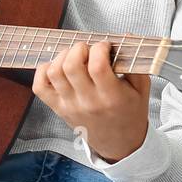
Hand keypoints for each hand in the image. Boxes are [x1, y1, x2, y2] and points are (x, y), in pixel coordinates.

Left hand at [32, 40, 151, 161]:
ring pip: (54, 72)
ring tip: (75, 56)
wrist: (119, 144)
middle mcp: (87, 102)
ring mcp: (69, 106)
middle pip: (71, 66)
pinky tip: (59, 68)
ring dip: (62, 56)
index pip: (97, 66)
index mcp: (111, 97)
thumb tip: (127, 37)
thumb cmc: (130, 114)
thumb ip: (136, 63)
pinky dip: (44, 71)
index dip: (99, 48)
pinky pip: (39, 86)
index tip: (105, 46)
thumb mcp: (142, 89)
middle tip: (88, 50)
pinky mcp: (58, 108)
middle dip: (79, 48)